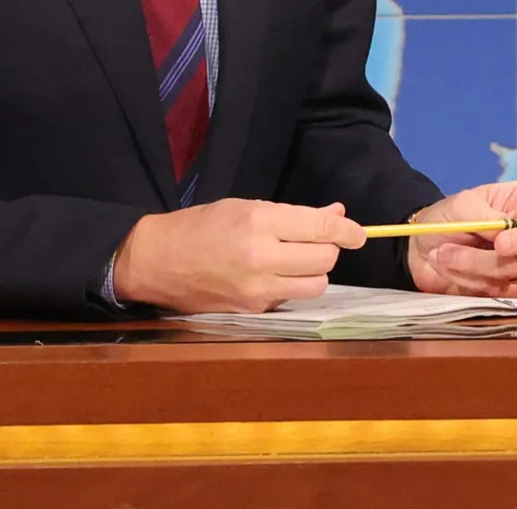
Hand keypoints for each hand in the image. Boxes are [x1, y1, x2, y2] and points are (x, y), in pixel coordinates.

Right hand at [110, 198, 366, 312]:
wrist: (158, 261)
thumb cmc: (201, 226)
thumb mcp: (245, 206)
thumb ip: (292, 214)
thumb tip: (335, 215)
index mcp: (258, 222)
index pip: (320, 230)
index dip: (347, 231)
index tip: (359, 234)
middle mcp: (262, 257)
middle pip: (324, 259)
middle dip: (328, 249)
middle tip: (316, 242)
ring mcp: (258, 289)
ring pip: (316, 285)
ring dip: (315, 272)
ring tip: (297, 261)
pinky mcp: (254, 310)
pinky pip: (292, 299)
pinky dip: (292, 287)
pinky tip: (275, 276)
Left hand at [406, 180, 516, 295]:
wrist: (418, 249)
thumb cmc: (444, 219)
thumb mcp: (461, 206)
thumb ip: (485, 216)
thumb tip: (507, 230)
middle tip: (497, 245)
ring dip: (475, 262)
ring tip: (444, 252)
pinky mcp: (504, 289)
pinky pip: (498, 289)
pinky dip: (468, 278)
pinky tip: (447, 265)